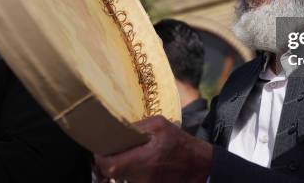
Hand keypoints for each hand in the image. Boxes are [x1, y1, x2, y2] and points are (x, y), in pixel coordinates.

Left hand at [95, 116, 211, 182]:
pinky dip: (131, 174)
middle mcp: (144, 176)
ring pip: (122, 178)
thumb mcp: (162, 125)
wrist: (201, 168)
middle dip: (109, 163)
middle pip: (113, 174)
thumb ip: (139, 126)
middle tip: (111, 152)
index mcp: (147, 158)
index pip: (111, 166)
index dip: (101, 158)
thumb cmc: (182, 144)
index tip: (102, 150)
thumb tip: (119, 129)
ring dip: (121, 168)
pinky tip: (140, 166)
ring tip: (128, 156)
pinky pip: (133, 182)